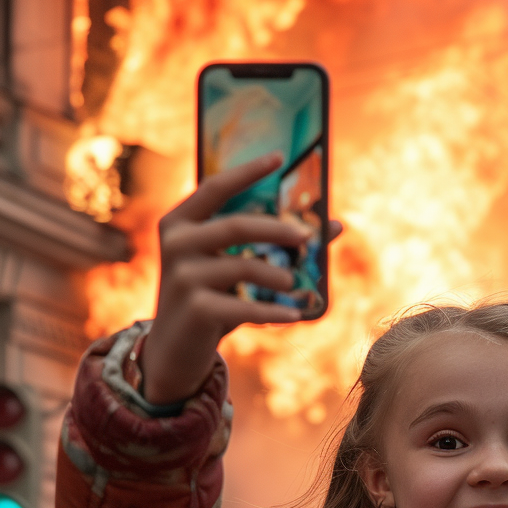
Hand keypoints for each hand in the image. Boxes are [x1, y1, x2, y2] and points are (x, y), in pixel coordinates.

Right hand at [139, 152, 338, 404]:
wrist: (174, 351)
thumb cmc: (212, 299)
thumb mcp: (235, 268)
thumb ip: (273, 246)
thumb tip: (333, 225)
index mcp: (180, 222)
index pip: (216, 187)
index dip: (247, 171)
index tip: (280, 156)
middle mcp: (176, 243)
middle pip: (237, 225)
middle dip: (277, 230)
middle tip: (306, 237)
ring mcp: (182, 276)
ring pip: (244, 267)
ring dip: (278, 276)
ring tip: (294, 284)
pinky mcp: (195, 309)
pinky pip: (246, 306)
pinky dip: (274, 312)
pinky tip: (295, 315)